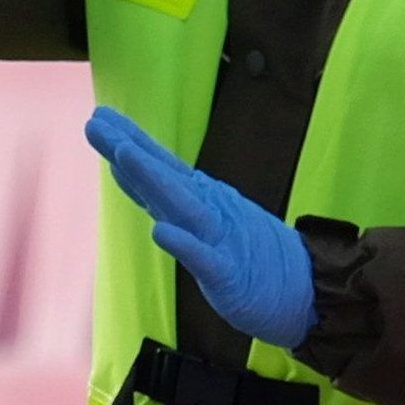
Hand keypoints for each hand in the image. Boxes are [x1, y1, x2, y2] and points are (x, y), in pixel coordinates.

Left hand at [84, 107, 313, 349]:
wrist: (306, 287)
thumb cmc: (248, 252)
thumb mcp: (202, 218)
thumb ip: (163, 196)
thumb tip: (122, 166)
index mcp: (201, 199)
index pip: (160, 167)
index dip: (129, 142)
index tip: (100, 117)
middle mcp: (209, 210)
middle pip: (164, 176)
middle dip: (130, 149)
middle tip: (98, 122)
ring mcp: (220, 239)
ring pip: (182, 206)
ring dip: (152, 179)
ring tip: (123, 154)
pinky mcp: (230, 274)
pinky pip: (204, 259)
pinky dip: (183, 244)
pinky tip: (160, 231)